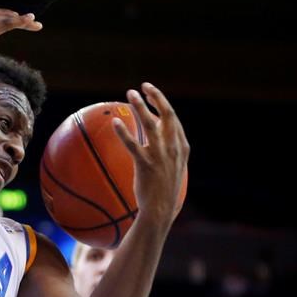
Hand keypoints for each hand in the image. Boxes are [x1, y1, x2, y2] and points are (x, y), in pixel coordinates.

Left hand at [112, 83, 189, 226]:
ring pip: (152, 125)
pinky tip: (115, 122)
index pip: (173, 118)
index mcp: (181, 147)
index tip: (150, 91)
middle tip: (142, 86)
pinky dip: (124, 132)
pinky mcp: (147, 166)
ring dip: (141, 106)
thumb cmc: (163, 187)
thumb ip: (165, 147)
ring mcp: (161, 157)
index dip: (162, 102)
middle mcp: (173, 149)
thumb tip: (151, 129)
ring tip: (130, 93)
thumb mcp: (171, 165)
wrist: (161, 210)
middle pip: (167, 115)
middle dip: (156, 97)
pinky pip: (133, 145)